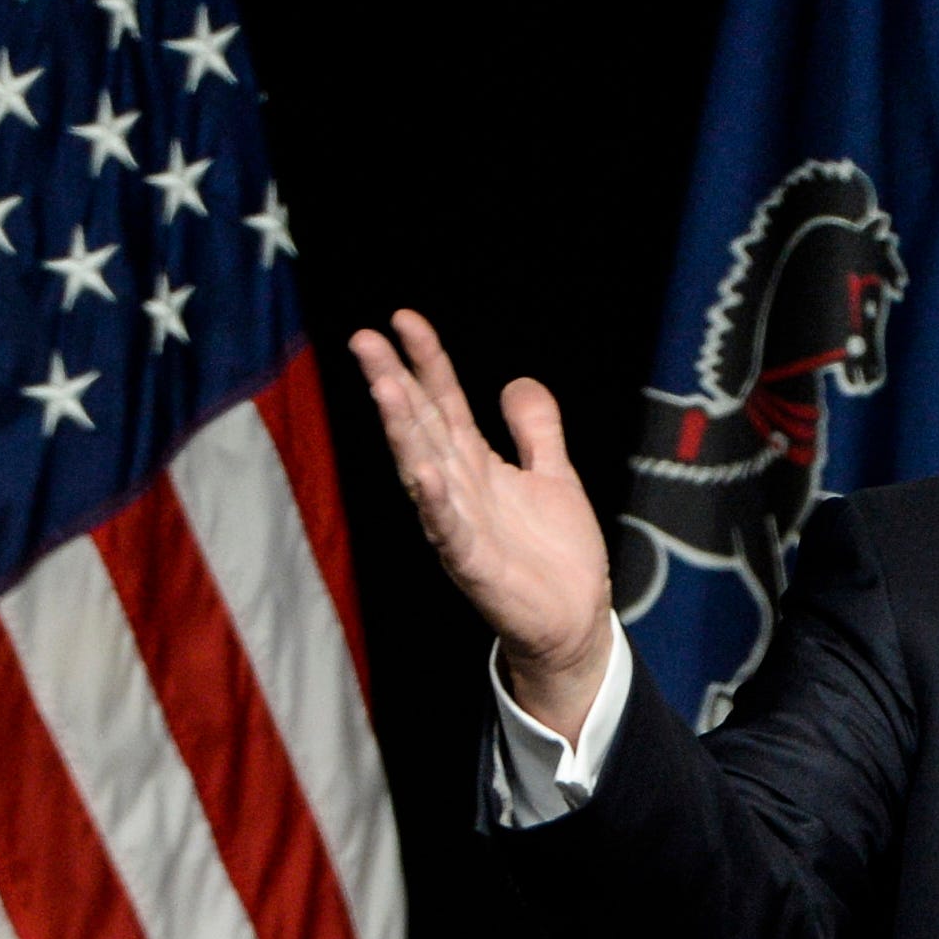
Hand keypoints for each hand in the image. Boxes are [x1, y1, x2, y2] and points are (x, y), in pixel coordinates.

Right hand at [348, 310, 612, 737]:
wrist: (573, 621)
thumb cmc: (556, 555)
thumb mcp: (553, 476)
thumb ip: (536, 430)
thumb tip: (516, 381)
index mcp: (475, 465)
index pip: (442, 400)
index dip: (426, 359)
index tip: (404, 318)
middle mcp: (458, 488)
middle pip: (420, 425)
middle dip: (393, 382)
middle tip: (364, 340)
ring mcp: (460, 525)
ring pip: (423, 469)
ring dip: (402, 431)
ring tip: (385, 388)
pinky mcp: (472, 564)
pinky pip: (448, 529)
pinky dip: (436, 502)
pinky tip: (424, 472)